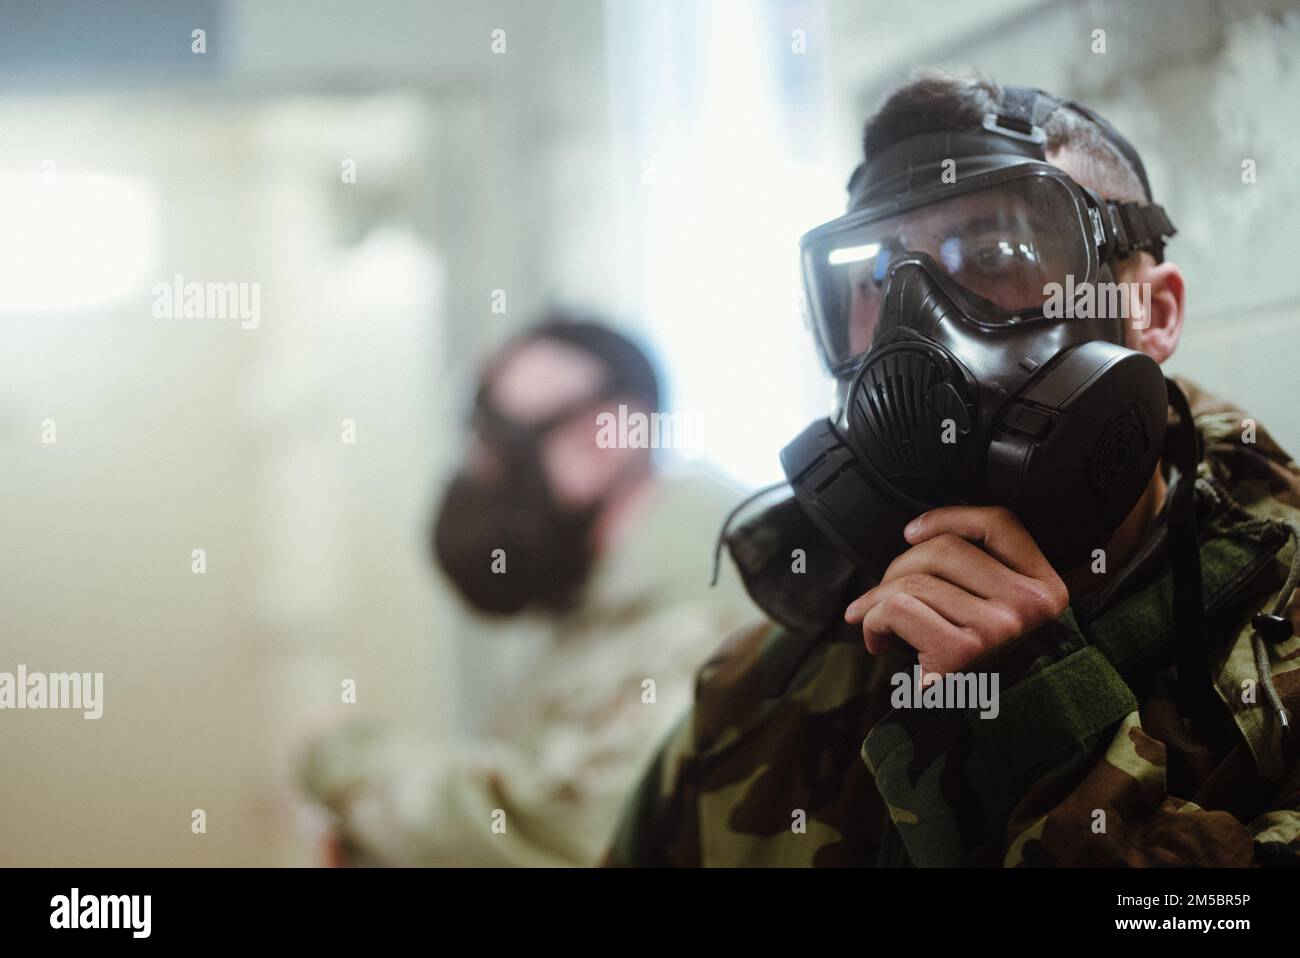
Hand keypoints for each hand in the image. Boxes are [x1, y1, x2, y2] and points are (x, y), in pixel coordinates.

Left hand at [844, 506, 1068, 675]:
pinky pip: (896, 610)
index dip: (948, 517)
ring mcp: (997, 627)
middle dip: (898, 567)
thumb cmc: (987, 668)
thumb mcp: (1007, 613)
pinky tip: (875, 638)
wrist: (993, 730)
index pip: (1000, 523)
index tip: (911, 532)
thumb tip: (913, 535)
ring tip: (871, 618)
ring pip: (912, 581)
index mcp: (1046, 587)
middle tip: (882, 595)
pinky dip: (872, 620)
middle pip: (943, 549)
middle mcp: (1028, 605)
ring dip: (876, 599)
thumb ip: (984, 571)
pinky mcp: (962, 652)